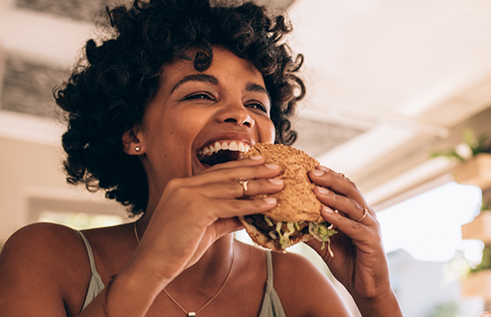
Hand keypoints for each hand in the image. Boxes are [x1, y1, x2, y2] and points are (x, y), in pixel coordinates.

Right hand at [129, 156, 282, 286]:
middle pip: (227, 174)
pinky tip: (269, 204)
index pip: (217, 171)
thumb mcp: (204, 228)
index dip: (240, 166)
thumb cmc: (175, 249)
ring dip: (259, 185)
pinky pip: (231, 205)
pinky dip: (252, 205)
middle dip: (255, 169)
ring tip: (279, 184)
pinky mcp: (195, 208)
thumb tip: (247, 215)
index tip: (260, 161)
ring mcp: (188, 194)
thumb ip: (224, 217)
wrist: (151, 264)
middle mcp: (184, 185)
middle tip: (276, 167)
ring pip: (232, 187)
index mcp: (182, 185)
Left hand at [306, 166, 392, 302]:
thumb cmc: (348, 262)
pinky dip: (339, 219)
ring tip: (316, 189)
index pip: (344, 187)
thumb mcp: (325, 243)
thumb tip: (289, 220)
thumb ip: (312, 229)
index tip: (310, 167)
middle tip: (312, 171)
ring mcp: (371, 227)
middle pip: (349, 189)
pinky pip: (354, 227)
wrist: (366, 288)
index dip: (329, 176)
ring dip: (333, 196)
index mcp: (356, 211)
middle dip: (330, 179)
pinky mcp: (372, 241)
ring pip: (352, 206)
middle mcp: (366, 215)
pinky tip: (324, 213)